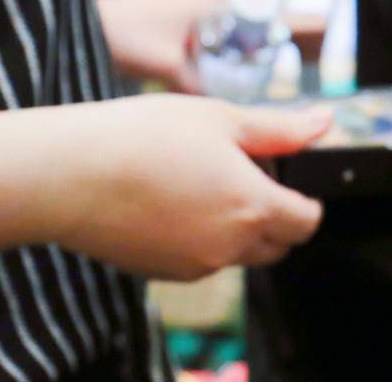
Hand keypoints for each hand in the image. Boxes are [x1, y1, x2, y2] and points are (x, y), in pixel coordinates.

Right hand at [41, 95, 329, 279]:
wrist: (67, 174)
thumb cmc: (142, 137)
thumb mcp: (222, 118)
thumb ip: (280, 129)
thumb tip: (324, 124)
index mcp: (252, 208)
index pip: (306, 223)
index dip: (306, 200)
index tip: (291, 180)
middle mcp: (228, 248)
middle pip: (276, 245)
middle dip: (276, 216)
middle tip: (248, 174)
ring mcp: (192, 266)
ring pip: (236, 255)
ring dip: (236, 228)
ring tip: (203, 180)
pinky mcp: (160, 272)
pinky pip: (199, 260)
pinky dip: (200, 238)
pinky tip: (172, 201)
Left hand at [97, 0, 226, 92]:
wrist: (84, 30)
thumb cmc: (134, 44)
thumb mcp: (169, 70)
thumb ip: (193, 85)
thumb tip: (209, 102)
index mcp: (193, 4)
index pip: (226, 2)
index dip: (235, 18)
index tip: (238, 37)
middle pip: (203, 9)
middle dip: (207, 30)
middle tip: (210, 54)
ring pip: (178, 12)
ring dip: (182, 31)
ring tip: (180, 57)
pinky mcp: (132, 2)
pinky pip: (156, 14)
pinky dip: (160, 30)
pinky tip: (152, 51)